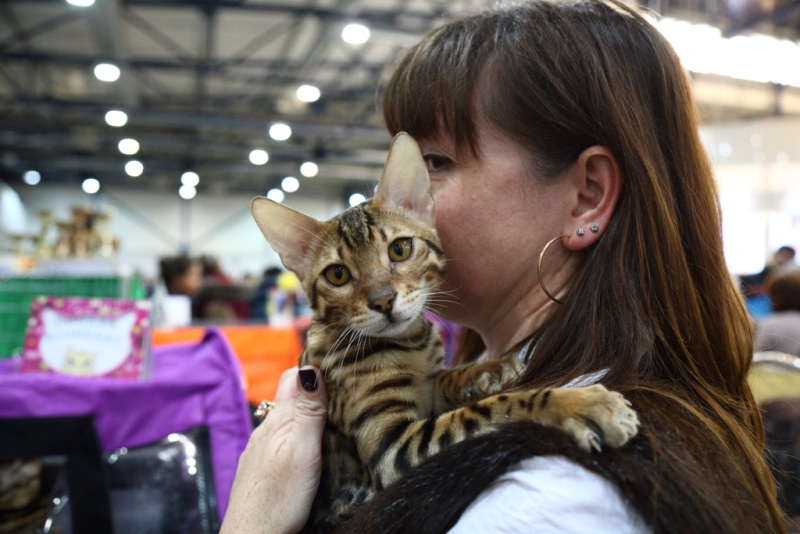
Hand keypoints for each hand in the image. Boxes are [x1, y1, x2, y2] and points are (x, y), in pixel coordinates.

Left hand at [221, 366, 327, 533]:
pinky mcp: (261, 469)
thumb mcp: (302, 450)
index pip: (292, 377)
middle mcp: (265, 431)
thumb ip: (308, 411)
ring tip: (332, 420)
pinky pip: (281, 442)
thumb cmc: (279, 499)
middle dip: (314, 391)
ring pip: (285, 421)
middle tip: (344, 393)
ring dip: (306, 415)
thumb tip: (310, 367)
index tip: (339, 368)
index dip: (312, 368)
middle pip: (290, 398)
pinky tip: (310, 449)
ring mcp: (260, 450)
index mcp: (277, 421)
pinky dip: (297, 437)